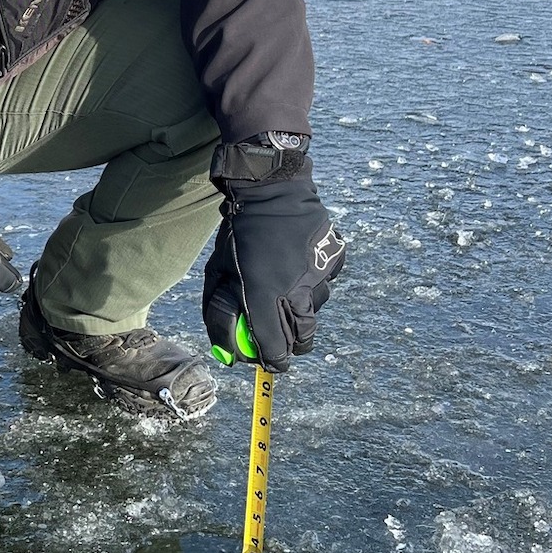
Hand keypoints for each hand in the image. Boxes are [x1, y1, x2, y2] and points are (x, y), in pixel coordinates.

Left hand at [202, 165, 344, 371]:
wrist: (271, 189)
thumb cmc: (238, 233)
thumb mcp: (217, 272)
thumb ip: (219, 315)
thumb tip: (227, 354)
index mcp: (263, 294)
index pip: (274, 347)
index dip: (273, 361)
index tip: (271, 363)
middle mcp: (295, 289)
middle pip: (302, 337)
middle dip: (294, 345)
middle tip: (286, 344)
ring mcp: (319, 274)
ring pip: (316, 309)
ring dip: (303, 311)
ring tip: (288, 293)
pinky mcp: (334, 258)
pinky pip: (327, 282)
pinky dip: (315, 282)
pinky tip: (300, 267)